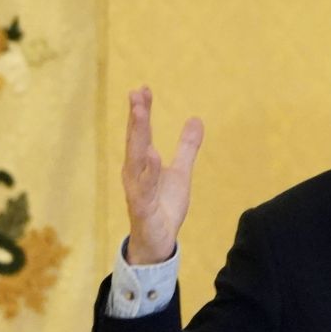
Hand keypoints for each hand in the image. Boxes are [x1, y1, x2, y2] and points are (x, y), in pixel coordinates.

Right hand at [122, 85, 202, 264]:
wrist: (159, 243)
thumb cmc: (164, 206)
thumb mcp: (181, 173)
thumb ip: (187, 147)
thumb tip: (196, 119)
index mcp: (141, 163)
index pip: (140, 132)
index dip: (141, 111)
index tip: (143, 88)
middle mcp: (134, 173)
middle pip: (135, 140)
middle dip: (136, 117)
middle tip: (137, 93)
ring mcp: (136, 190)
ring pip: (136, 159)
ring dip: (138, 136)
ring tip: (141, 114)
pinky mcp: (142, 208)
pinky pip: (144, 188)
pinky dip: (148, 172)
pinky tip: (153, 155)